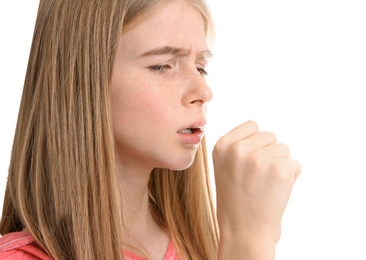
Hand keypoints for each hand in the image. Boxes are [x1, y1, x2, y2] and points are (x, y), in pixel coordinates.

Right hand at [213, 121, 300, 258]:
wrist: (243, 231)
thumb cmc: (235, 200)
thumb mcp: (224, 167)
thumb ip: (237, 146)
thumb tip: (262, 133)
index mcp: (222, 145)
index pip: (252, 126)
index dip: (256, 144)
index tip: (250, 163)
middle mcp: (239, 148)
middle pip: (270, 136)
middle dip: (268, 154)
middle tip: (257, 178)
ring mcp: (259, 158)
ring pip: (284, 149)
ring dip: (280, 165)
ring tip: (265, 186)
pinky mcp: (280, 169)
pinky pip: (295, 164)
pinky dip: (291, 177)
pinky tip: (276, 191)